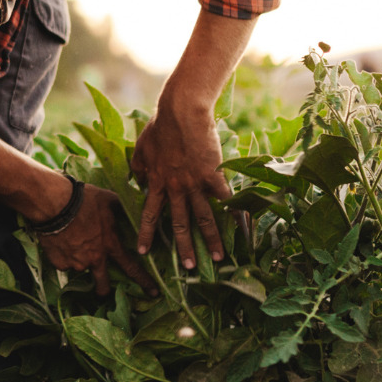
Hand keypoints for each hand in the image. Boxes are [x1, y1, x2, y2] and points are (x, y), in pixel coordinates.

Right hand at [35, 184, 154, 296]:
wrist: (54, 204)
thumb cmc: (83, 200)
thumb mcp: (108, 199)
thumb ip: (120, 208)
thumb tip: (131, 207)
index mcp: (110, 245)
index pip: (132, 268)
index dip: (144, 281)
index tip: (154, 293)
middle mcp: (95, 259)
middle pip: (103, 285)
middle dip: (104, 290)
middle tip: (102, 289)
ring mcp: (76, 263)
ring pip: (80, 268)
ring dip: (79, 261)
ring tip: (71, 242)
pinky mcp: (59, 263)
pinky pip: (63, 263)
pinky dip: (63, 256)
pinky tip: (59, 241)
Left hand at [131, 100, 230, 268]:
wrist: (181, 113)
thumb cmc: (160, 127)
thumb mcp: (141, 149)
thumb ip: (139, 167)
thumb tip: (138, 180)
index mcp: (157, 182)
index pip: (150, 214)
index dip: (146, 233)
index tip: (143, 252)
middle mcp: (175, 188)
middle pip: (179, 223)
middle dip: (184, 247)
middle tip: (189, 267)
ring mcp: (195, 183)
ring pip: (203, 217)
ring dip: (211, 239)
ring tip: (218, 257)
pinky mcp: (213, 175)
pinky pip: (225, 198)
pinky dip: (234, 212)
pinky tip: (242, 226)